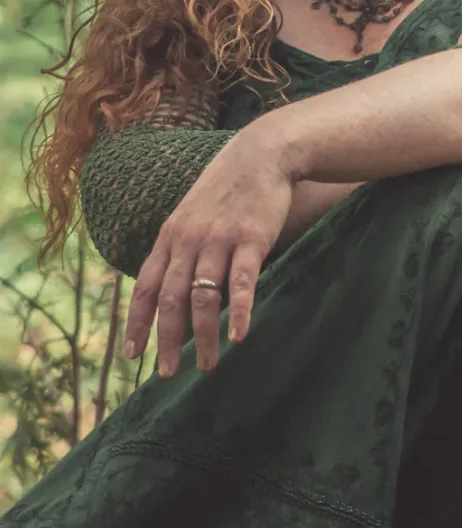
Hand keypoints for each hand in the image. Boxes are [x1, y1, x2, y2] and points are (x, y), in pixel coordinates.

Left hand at [123, 128, 294, 377]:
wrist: (263, 154)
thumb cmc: (231, 187)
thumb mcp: (194, 213)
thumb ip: (182, 246)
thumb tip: (174, 284)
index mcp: (171, 236)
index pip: (145, 287)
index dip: (138, 323)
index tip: (133, 355)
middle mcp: (189, 240)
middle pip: (170, 299)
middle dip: (167, 341)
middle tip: (168, 373)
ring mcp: (219, 239)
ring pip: (203, 297)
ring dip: (203, 337)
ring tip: (207, 365)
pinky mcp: (251, 239)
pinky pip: (242, 282)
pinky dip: (239, 311)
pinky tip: (239, 336)